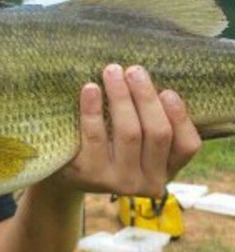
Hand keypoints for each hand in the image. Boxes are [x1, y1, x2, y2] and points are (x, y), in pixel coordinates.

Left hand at [53, 64, 200, 197]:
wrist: (64, 174)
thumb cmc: (106, 147)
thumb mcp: (133, 142)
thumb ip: (146, 120)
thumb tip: (146, 77)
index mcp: (165, 170)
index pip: (187, 145)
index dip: (180, 117)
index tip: (167, 90)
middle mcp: (147, 181)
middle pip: (157, 133)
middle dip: (146, 98)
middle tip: (134, 70)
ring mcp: (119, 181)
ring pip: (129, 133)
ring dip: (121, 97)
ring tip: (112, 72)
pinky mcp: (90, 174)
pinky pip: (95, 137)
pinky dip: (93, 109)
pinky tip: (90, 89)